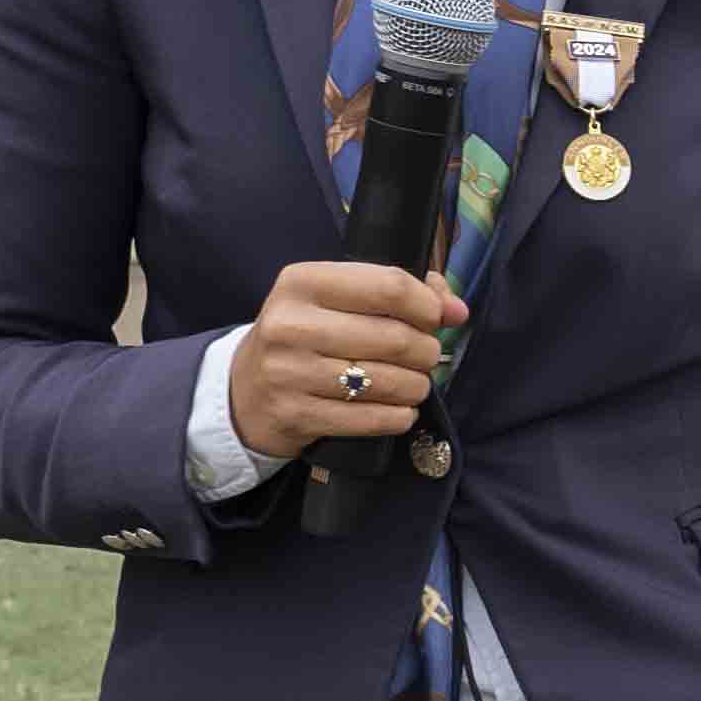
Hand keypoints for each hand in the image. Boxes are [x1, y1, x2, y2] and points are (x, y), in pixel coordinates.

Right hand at [222, 256, 465, 464]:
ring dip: (417, 385)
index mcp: (302, 282)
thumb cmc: (305, 336)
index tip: (436, 318)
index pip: (389, 286)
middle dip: (426, 350)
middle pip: (395, 336)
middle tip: (425, 356)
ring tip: (413, 383)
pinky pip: (372, 418)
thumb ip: (399, 292)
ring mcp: (289, 372)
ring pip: (389, 380)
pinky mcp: (296, 414)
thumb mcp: (336, 301)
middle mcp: (290, 324)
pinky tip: (399, 409)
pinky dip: (399, 415)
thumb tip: (456, 308)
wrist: (244, 392)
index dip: (427, 305)